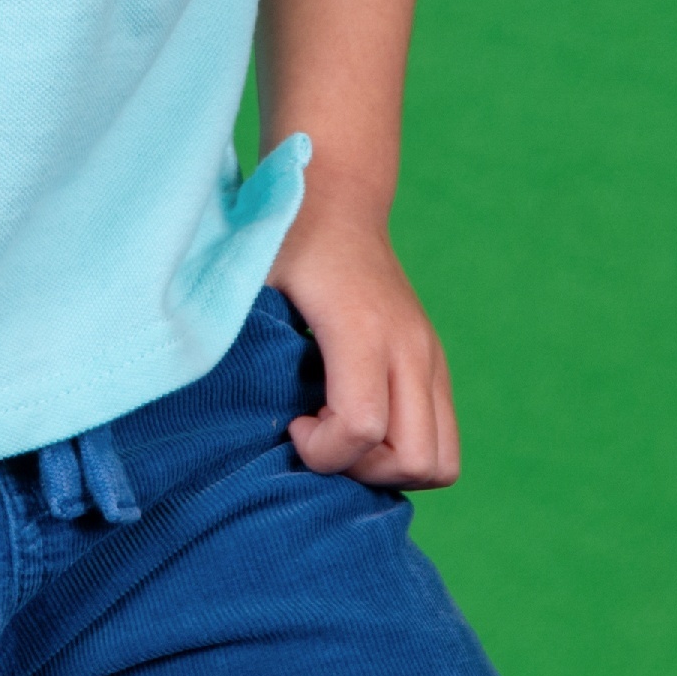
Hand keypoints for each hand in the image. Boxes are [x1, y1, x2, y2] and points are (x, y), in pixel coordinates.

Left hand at [271, 199, 458, 487]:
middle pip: (416, 459)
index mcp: (362, 328)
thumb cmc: (287, 245)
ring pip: (440, 462)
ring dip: (389, 469)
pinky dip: (403, 452)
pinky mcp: (437, 366)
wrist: (340, 204)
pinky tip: (360, 420)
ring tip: (343, 434)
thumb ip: (246, 347)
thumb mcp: (253, 286)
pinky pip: (442, 441)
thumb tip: (234, 416)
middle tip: (321, 438)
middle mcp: (410, 347)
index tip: (291, 424)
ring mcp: (431, 358)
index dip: (322, 450)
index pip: (362, 427)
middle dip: (362, 471)